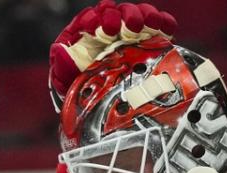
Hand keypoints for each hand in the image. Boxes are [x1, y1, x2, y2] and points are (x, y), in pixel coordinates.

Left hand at [49, 0, 176, 108]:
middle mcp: (110, 29)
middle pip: (117, 13)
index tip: (102, 30)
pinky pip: (159, 26)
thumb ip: (63, 64)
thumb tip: (60, 51)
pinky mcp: (150, 41)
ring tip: (149, 26)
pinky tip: (166, 29)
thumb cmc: (81, 87)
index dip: (97, 20)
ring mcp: (130, 33)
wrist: (101, 105)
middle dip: (122, 18)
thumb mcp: (67, 78)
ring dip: (144, 17)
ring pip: (138, 15)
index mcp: (87, 33)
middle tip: (127, 28)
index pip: (92, 18)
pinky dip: (164, 24)